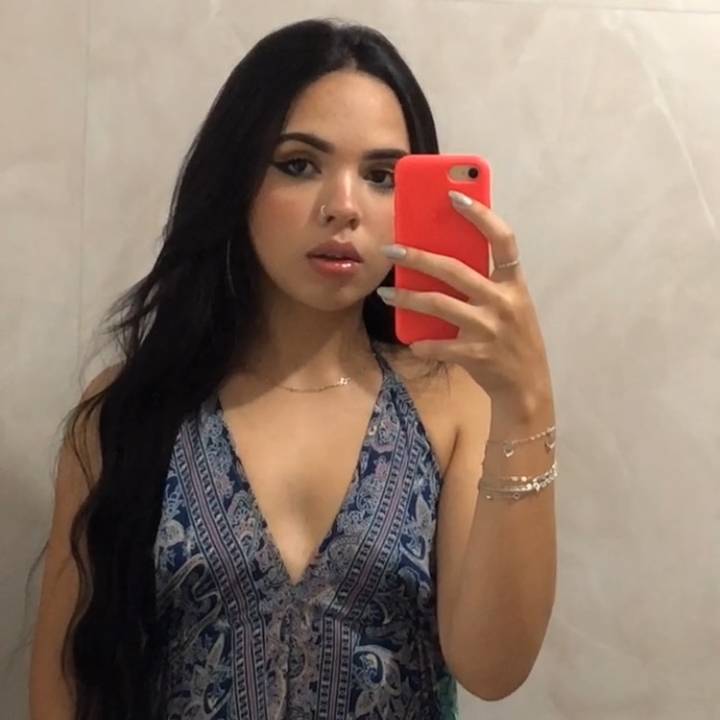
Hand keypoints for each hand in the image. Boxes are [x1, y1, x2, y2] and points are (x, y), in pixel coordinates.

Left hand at [377, 191, 551, 413]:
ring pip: (439, 304)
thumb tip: (441, 261)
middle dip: (418, 257)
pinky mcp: (477, 354)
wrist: (527, 387)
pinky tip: (412, 340)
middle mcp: (503, 301)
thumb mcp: (510, 305)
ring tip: (385, 293)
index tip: (453, 197)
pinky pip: (440, 344)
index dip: (480, 215)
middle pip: (455, 270)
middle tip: (391, 250)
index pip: (502, 239)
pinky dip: (422, 342)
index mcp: (513, 283)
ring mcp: (490, 328)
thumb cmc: (513, 339)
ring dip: (407, 298)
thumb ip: (487, 284)